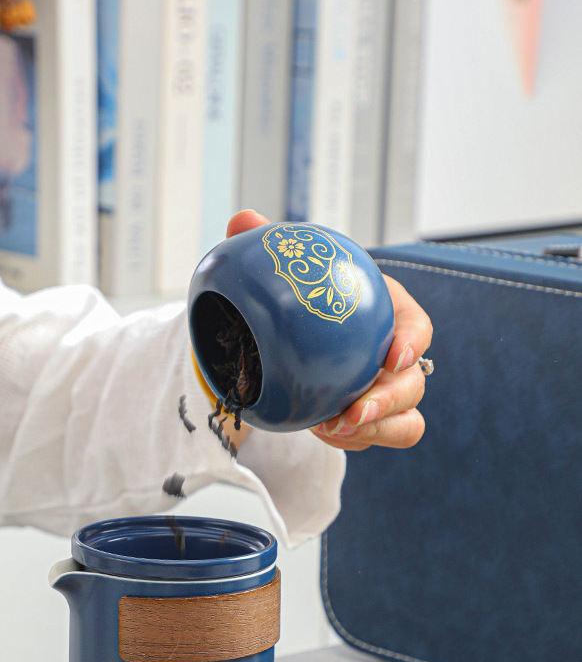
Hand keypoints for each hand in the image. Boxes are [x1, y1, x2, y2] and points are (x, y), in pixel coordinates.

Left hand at [225, 210, 431, 451]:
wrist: (293, 335)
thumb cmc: (305, 299)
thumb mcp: (288, 273)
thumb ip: (269, 245)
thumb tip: (244, 220)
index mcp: (388, 314)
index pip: (416, 327)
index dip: (412, 342)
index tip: (393, 356)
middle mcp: (395, 358)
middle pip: (414, 384)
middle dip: (388, 402)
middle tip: (350, 413)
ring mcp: (386, 393)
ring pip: (406, 420)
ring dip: (375, 430)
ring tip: (332, 429)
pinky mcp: (372, 420)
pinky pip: (378, 437)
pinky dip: (355, 440)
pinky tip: (322, 432)